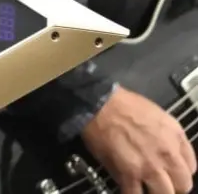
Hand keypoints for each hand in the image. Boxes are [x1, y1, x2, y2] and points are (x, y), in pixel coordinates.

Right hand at [80, 85, 195, 193]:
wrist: (98, 103)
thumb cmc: (123, 104)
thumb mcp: (156, 114)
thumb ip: (167, 137)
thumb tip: (166, 155)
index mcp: (175, 135)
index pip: (191, 167)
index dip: (179, 171)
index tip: (170, 171)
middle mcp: (168, 153)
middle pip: (183, 185)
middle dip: (173, 185)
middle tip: (159, 181)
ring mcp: (150, 166)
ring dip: (155, 191)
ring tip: (144, 186)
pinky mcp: (130, 174)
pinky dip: (132, 193)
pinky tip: (128, 187)